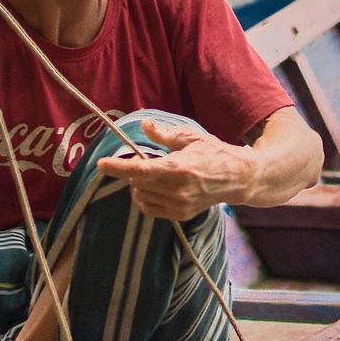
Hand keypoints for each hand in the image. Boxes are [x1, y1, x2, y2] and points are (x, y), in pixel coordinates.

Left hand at [95, 118, 255, 220]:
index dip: (118, 168)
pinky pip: (149, 209)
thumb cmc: (215, 153)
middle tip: (144, 159)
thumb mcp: (191, 137)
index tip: (101, 164)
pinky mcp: (181, 215)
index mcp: (180, 168)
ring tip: (153, 174)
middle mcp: (178, 190)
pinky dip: (145, 198)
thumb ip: (165, 134)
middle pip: (137, 184)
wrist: (238, 178)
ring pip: (141, 197)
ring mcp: (179, 205)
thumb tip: (144, 124)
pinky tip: (155, 188)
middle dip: (132, 171)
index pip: (141, 171)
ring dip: (138, 185)